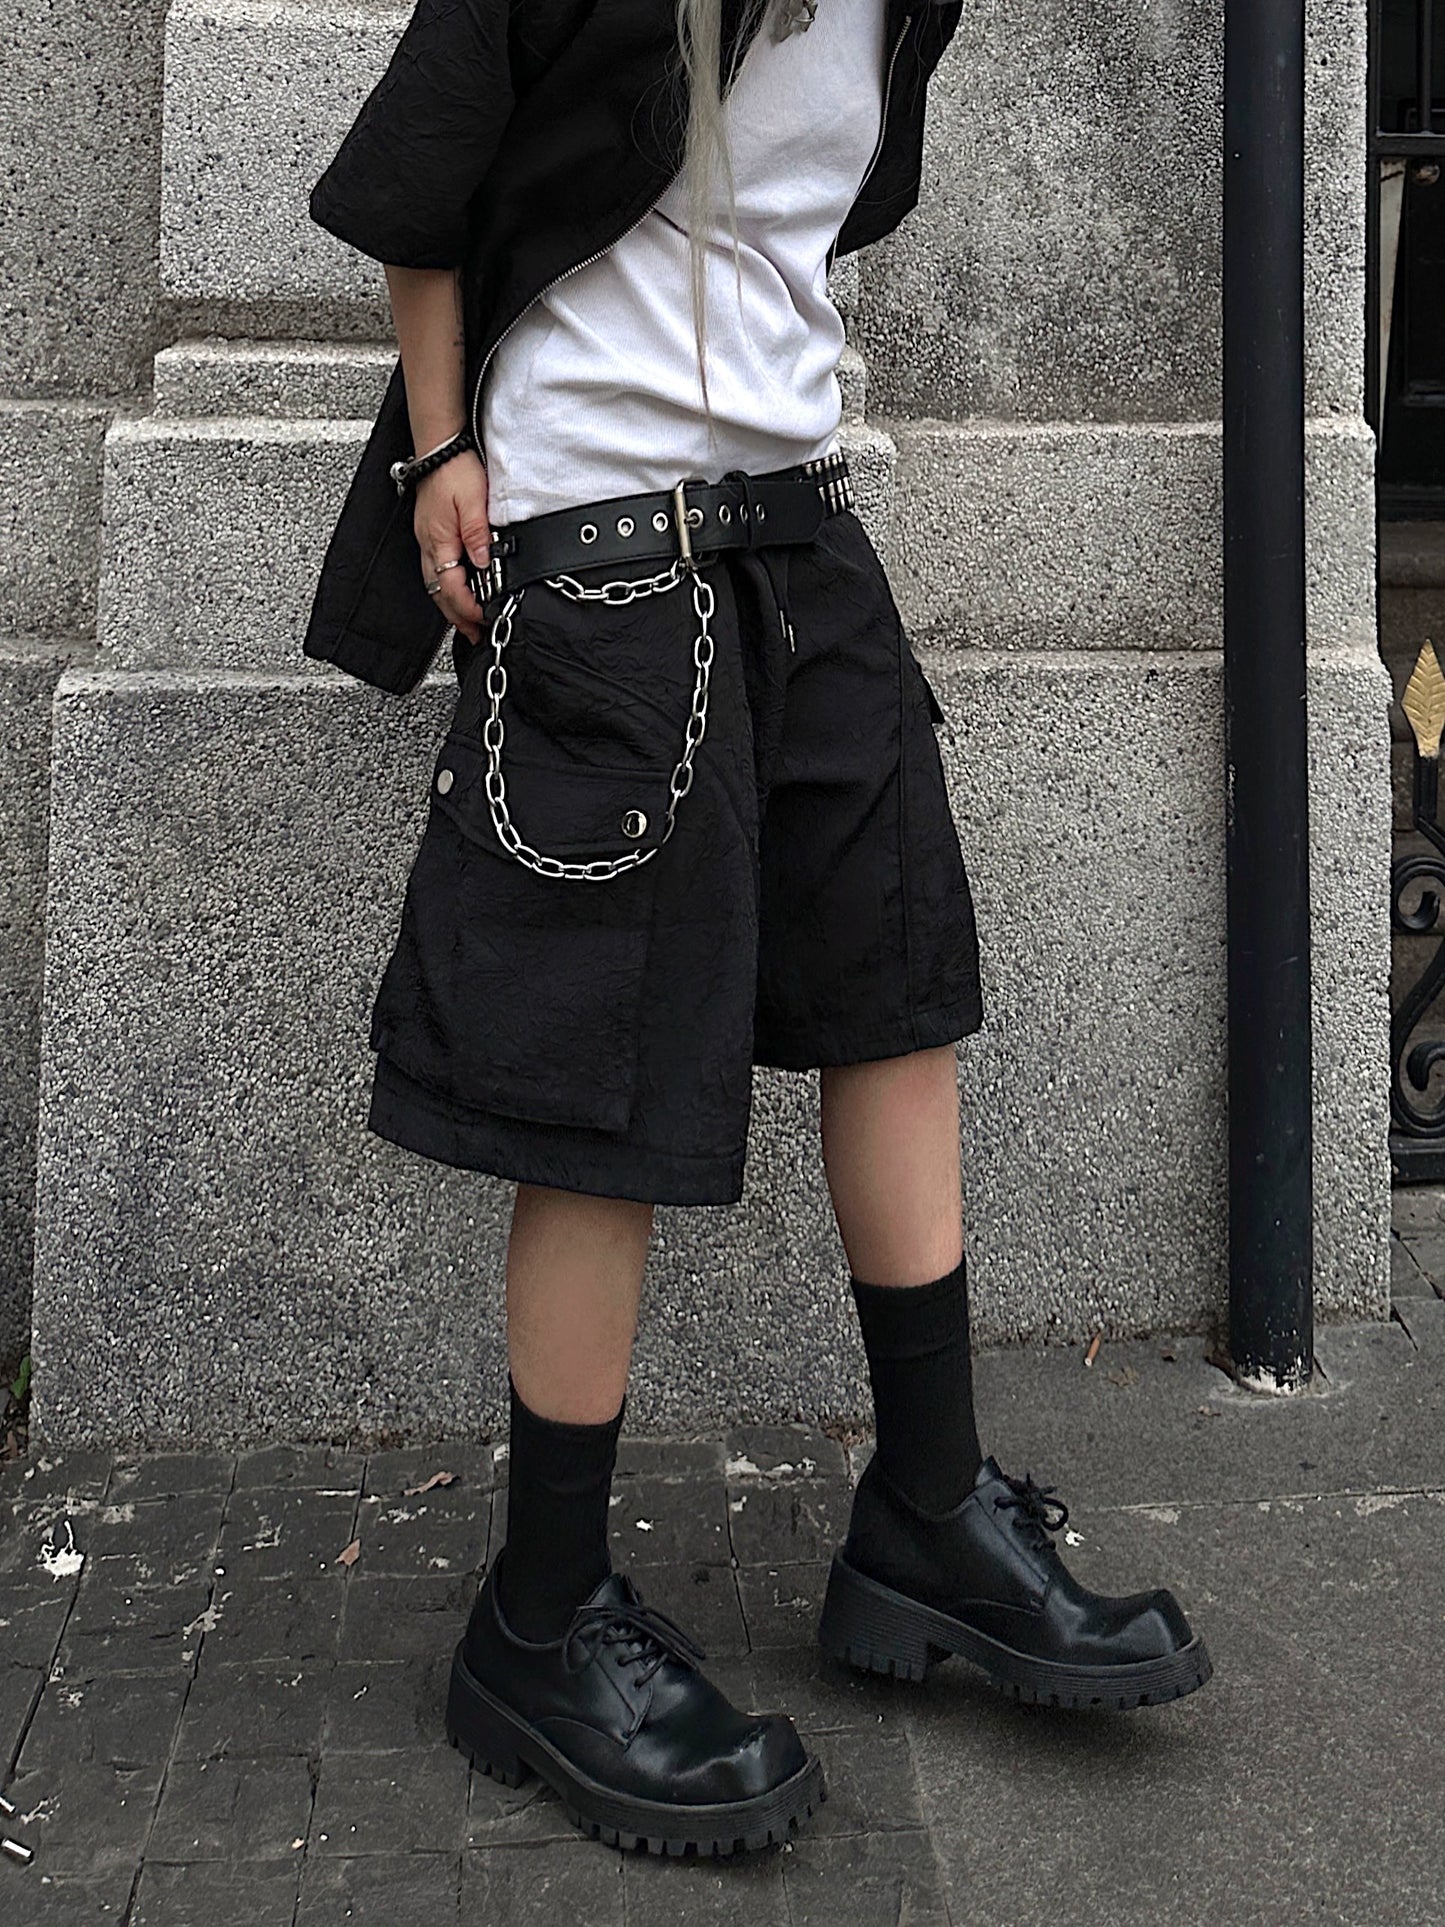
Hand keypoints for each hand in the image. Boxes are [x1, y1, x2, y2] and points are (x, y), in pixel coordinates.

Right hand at [414, 451, 491, 644]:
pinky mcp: (430, 533)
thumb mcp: (472, 502)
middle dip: (457, 616)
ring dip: (450, 605)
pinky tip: (456, 589)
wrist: (440, 446)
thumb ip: (478, 535)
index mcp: (439, 541)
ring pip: (435, 583)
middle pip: (440, 592)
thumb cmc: (454, 469)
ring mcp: (427, 540)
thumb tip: (484, 563)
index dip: (468, 607)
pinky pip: (435, 569)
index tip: (483, 619)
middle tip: (473, 633)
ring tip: (465, 620)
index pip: (452, 587)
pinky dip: (446, 586)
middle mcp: (429, 545)